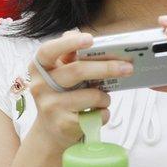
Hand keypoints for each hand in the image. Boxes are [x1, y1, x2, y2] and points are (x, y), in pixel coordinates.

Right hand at [26, 31, 133, 149]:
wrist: (51, 131)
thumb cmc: (61, 95)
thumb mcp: (60, 73)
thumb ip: (69, 55)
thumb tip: (83, 35)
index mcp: (39, 67)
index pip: (48, 50)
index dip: (69, 43)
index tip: (90, 39)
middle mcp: (40, 86)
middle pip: (78, 71)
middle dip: (107, 68)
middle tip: (127, 67)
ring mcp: (50, 107)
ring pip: (92, 95)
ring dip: (105, 97)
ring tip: (102, 99)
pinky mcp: (63, 125)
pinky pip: (96, 115)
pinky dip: (104, 113)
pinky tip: (96, 114)